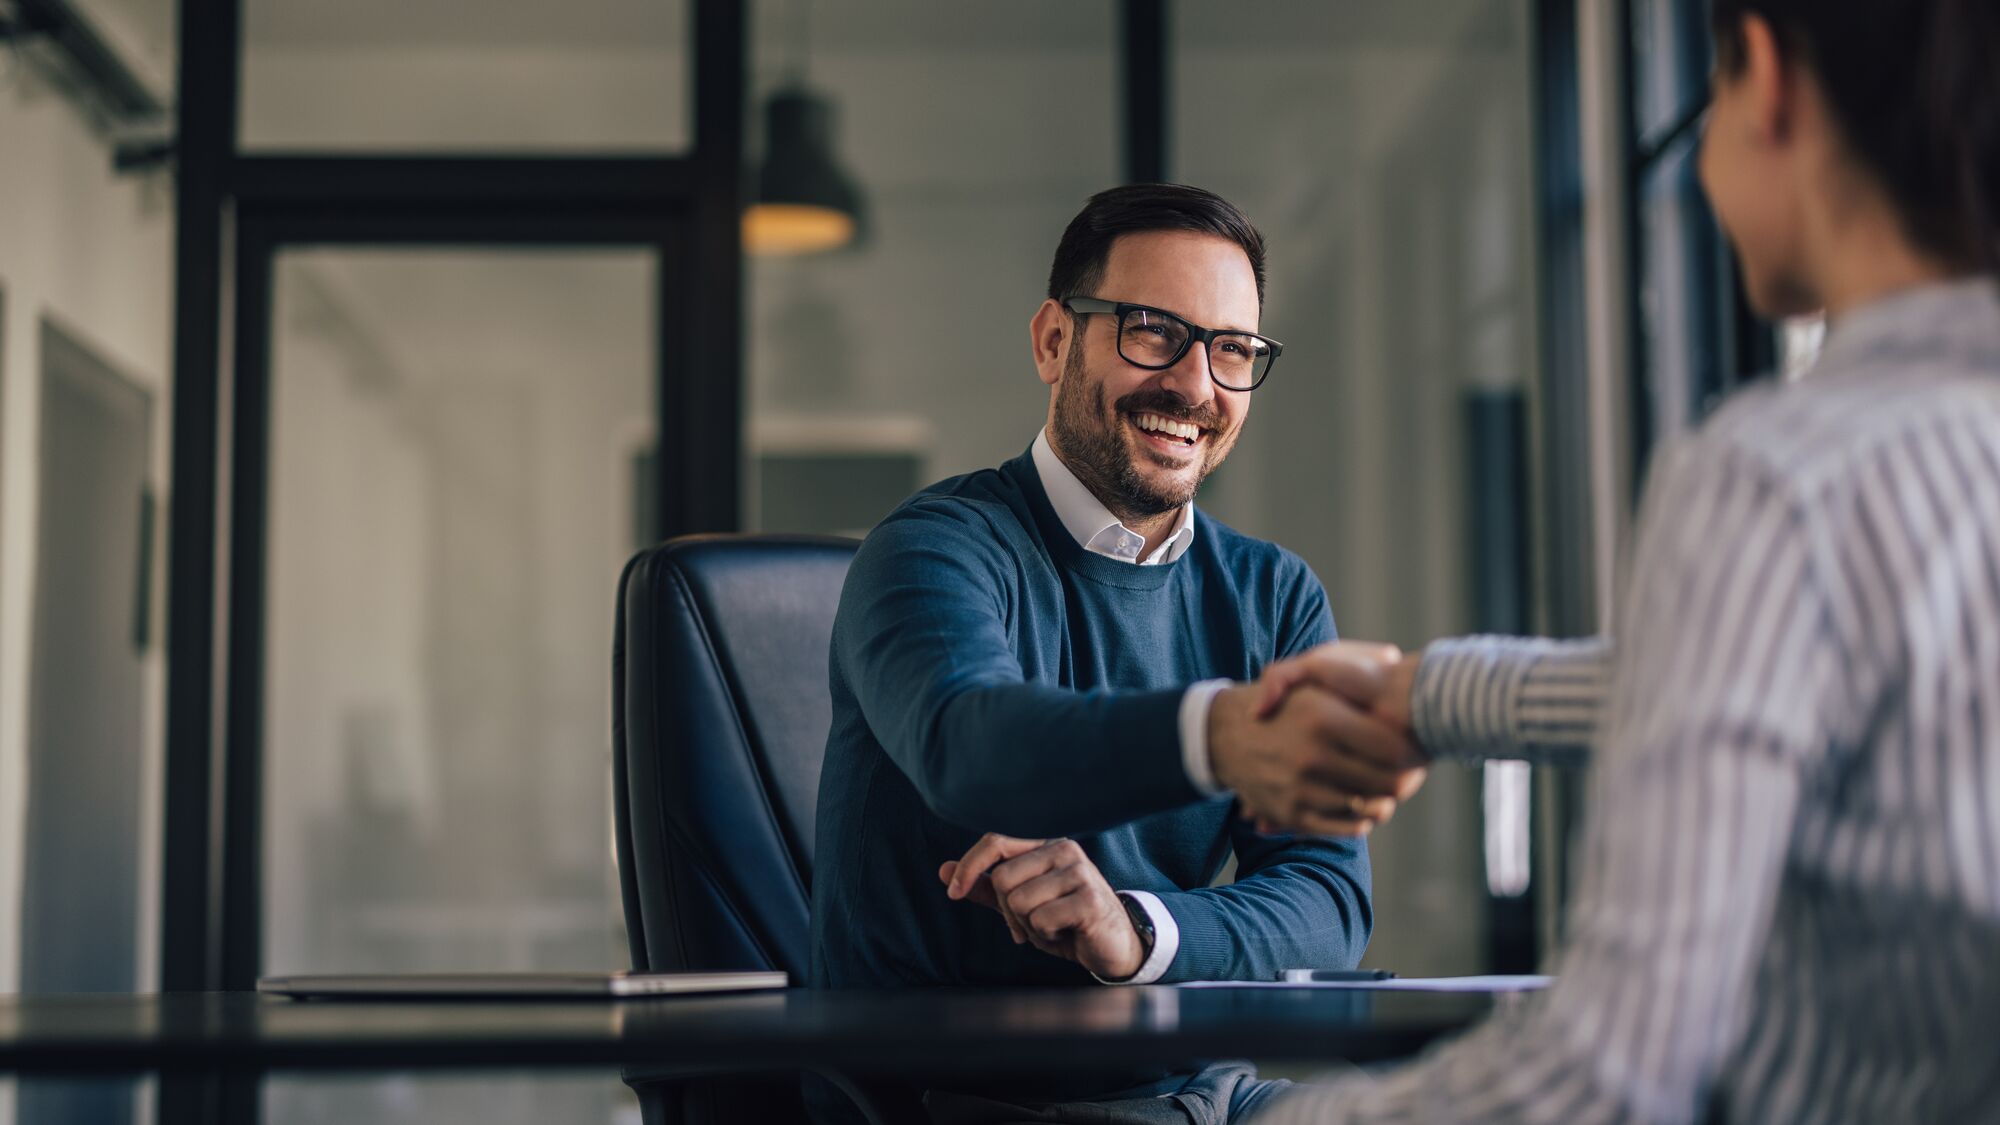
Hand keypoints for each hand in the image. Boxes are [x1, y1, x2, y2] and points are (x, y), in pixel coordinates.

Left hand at [939, 834, 1147, 979]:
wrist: (1111, 946)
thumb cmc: (1065, 922)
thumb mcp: (1019, 905)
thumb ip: (985, 887)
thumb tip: (943, 871)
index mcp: (1045, 845)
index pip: (995, 841)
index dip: (969, 866)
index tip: (953, 892)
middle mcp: (1064, 849)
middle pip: (1003, 879)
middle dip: (1008, 911)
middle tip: (1032, 923)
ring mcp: (1079, 872)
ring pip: (1019, 901)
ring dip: (1028, 926)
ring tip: (1053, 926)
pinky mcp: (1089, 899)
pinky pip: (1040, 920)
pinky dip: (1045, 935)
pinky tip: (1066, 932)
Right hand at [1209, 646, 1427, 835]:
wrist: (1224, 735)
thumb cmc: (1284, 703)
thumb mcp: (1308, 670)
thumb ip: (1350, 657)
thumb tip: (1391, 656)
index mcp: (1322, 716)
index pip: (1393, 749)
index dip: (1414, 752)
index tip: (1419, 749)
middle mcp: (1310, 755)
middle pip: (1387, 783)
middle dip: (1407, 779)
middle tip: (1413, 773)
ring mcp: (1299, 788)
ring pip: (1369, 808)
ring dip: (1386, 801)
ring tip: (1389, 789)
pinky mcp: (1290, 814)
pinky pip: (1344, 828)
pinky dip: (1361, 821)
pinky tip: (1364, 806)